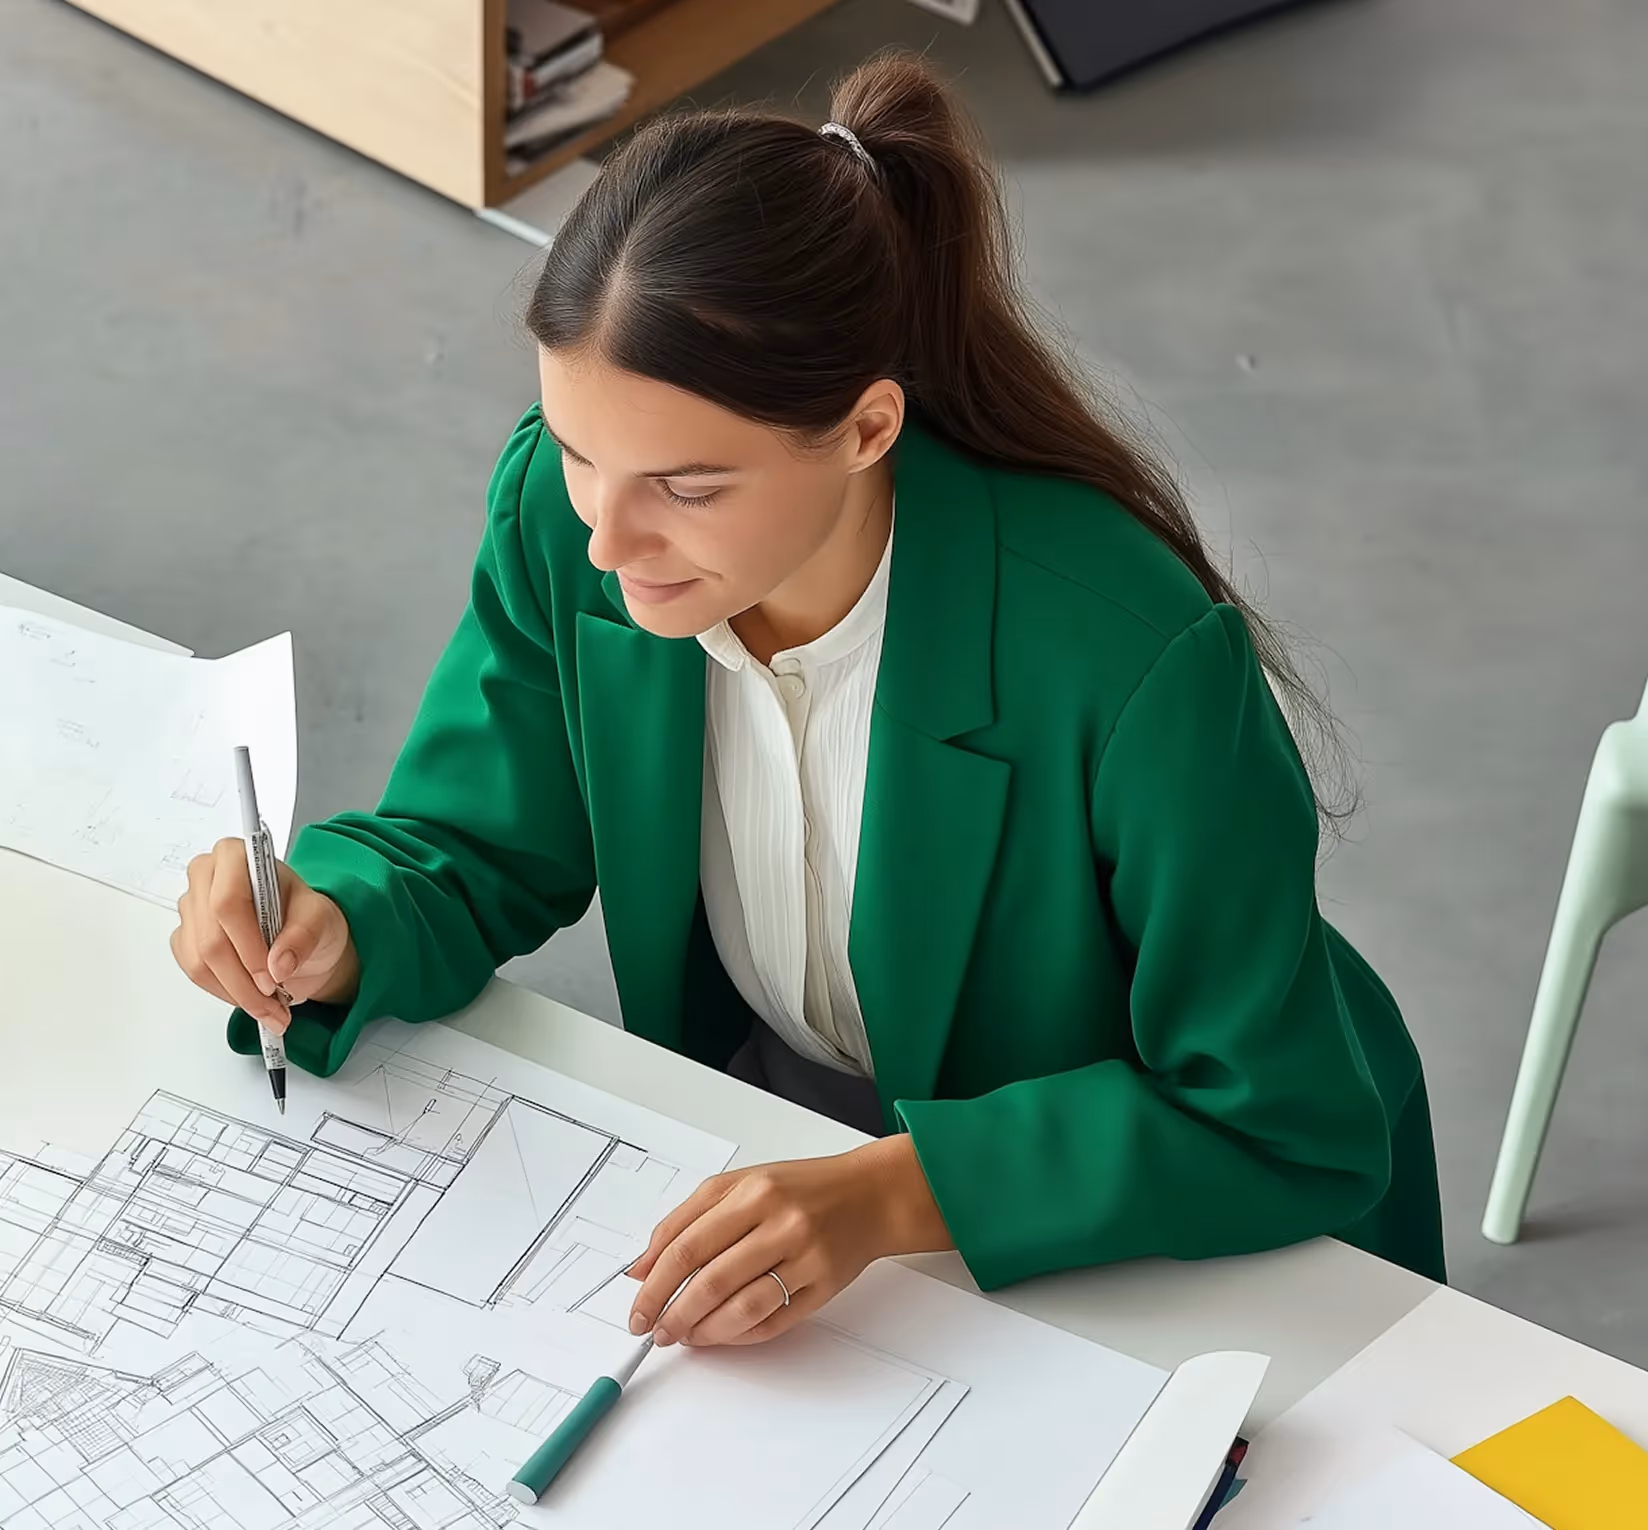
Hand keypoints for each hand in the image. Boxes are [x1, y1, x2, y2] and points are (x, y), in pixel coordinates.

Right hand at [170, 837, 358, 1029]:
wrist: (300, 935)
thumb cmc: (307, 916)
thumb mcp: (321, 918)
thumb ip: (303, 936)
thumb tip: (278, 965)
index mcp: (236, 856)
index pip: (228, 902)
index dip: (248, 946)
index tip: (272, 977)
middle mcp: (206, 877)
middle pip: (211, 938)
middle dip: (245, 980)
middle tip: (274, 1001)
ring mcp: (191, 908)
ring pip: (200, 961)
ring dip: (235, 993)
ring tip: (269, 1009)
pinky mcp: (185, 937)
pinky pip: (194, 972)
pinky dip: (224, 992)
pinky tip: (249, 997)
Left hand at [625, 1136, 952, 1348]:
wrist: (869, 1195)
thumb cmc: (800, 1188)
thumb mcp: (740, 1184)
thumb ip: (687, 1219)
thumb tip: (641, 1266)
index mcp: (753, 1192)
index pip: (688, 1246)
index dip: (655, 1284)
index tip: (637, 1307)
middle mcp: (780, 1223)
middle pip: (711, 1282)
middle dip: (673, 1314)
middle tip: (655, 1330)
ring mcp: (805, 1258)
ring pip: (742, 1309)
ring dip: (703, 1332)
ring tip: (684, 1336)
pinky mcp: (823, 1288)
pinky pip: (772, 1323)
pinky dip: (739, 1336)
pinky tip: (721, 1334)